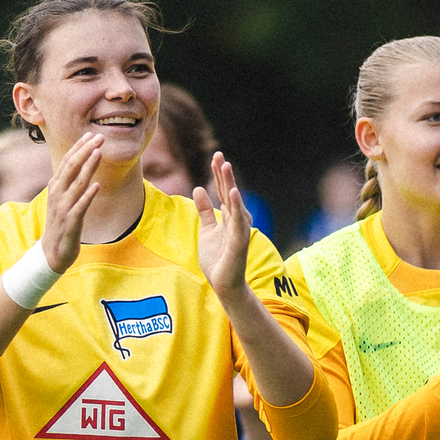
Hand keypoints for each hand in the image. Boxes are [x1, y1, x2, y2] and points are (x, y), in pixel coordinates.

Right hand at [38, 132, 107, 273]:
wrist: (51, 253)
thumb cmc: (60, 225)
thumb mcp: (62, 200)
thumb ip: (68, 183)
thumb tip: (77, 165)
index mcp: (56, 187)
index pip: (67, 161)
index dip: (79, 147)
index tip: (91, 134)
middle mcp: (58, 195)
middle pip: (71, 167)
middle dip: (85, 151)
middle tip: (99, 137)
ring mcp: (63, 208)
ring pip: (76, 183)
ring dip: (88, 167)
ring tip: (99, 152)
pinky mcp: (70, 223)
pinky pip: (80, 207)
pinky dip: (88, 195)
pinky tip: (97, 186)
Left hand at [193, 150, 255, 297]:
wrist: (224, 283)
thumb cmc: (218, 258)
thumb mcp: (207, 230)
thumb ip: (205, 210)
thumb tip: (199, 188)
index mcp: (229, 216)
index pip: (223, 191)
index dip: (218, 174)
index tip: (215, 156)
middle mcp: (237, 219)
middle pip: (229, 192)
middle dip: (224, 174)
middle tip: (219, 155)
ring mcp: (239, 229)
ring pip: (234, 202)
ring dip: (231, 184)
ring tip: (226, 167)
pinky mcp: (239, 241)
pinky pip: (238, 221)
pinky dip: (237, 206)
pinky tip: (234, 193)